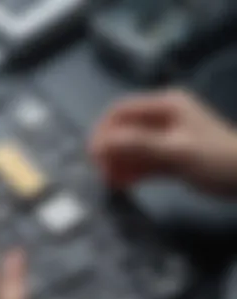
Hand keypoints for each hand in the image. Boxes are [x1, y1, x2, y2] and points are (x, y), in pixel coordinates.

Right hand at [91, 89, 236, 194]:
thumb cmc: (216, 160)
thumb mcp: (177, 150)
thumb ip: (138, 144)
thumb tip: (101, 144)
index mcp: (166, 105)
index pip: (122, 111)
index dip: (103, 130)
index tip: (92, 153)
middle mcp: (163, 117)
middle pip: (125, 130)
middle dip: (111, 151)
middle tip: (101, 172)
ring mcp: (166, 137)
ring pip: (132, 147)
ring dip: (120, 162)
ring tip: (110, 181)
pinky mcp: (169, 155)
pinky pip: (143, 160)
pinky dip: (133, 170)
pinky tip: (124, 183)